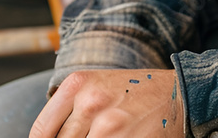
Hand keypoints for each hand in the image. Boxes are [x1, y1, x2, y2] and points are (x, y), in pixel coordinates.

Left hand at [30, 68, 182, 137]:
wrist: (177, 94)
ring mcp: (107, 126)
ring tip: (107, 136)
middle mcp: (89, 103)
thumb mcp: (97, 87)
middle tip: (89, 136)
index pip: (41, 130)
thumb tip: (47, 136)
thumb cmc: (134, 92)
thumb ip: (71, 109)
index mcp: (77, 84)